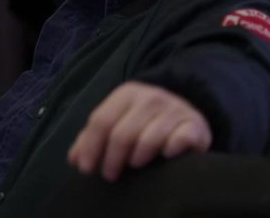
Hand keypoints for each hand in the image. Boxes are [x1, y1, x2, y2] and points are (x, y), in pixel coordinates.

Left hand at [67, 81, 211, 181]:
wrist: (186, 111)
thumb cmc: (144, 120)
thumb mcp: (118, 121)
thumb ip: (93, 138)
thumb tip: (75, 159)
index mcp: (127, 94)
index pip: (102, 120)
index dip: (91, 146)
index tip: (87, 169)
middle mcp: (151, 97)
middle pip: (123, 133)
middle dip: (112, 159)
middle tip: (109, 175)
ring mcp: (175, 109)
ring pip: (149, 139)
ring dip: (137, 158)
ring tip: (134, 165)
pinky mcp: (195, 124)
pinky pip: (179, 140)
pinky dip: (170, 151)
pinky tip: (165, 157)